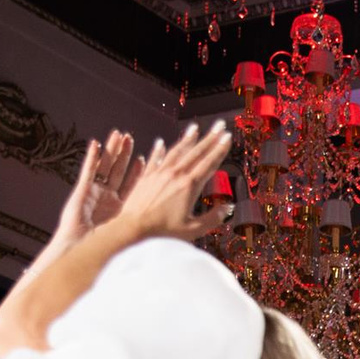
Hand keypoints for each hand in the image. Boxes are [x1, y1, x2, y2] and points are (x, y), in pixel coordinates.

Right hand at [47, 131, 137, 254]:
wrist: (82, 251)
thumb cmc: (106, 250)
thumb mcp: (132, 235)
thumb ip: (145, 224)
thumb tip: (170, 220)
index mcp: (122, 208)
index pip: (134, 184)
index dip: (139, 170)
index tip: (146, 156)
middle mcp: (108, 197)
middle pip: (119, 170)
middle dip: (124, 154)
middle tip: (130, 137)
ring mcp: (95, 192)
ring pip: (105, 166)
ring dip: (111, 150)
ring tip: (117, 134)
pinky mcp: (82, 190)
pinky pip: (88, 170)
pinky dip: (92, 157)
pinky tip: (96, 144)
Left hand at [109, 122, 232, 242]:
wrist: (132, 229)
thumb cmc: (162, 233)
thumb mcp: (193, 230)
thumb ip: (213, 218)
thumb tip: (227, 208)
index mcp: (189, 186)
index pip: (209, 163)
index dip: (220, 149)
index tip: (227, 137)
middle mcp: (175, 175)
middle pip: (196, 152)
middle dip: (210, 137)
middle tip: (219, 125)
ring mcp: (159, 174)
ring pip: (176, 151)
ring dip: (187, 139)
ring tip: (195, 128)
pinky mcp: (145, 177)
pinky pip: (155, 159)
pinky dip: (159, 150)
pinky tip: (161, 143)